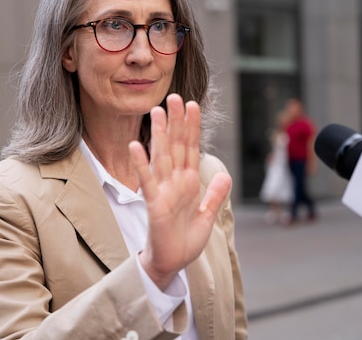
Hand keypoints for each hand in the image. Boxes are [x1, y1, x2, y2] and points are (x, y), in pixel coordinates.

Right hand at [129, 93, 231, 289]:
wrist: (171, 265)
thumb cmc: (185, 241)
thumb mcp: (207, 216)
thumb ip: (215, 195)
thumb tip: (225, 175)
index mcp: (188, 183)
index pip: (191, 149)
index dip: (192, 128)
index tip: (193, 105)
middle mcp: (175, 182)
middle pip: (176, 146)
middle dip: (177, 122)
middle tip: (175, 97)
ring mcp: (164, 191)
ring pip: (161, 157)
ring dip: (159, 135)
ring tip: (157, 112)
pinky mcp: (154, 205)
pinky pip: (147, 181)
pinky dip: (142, 165)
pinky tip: (135, 147)